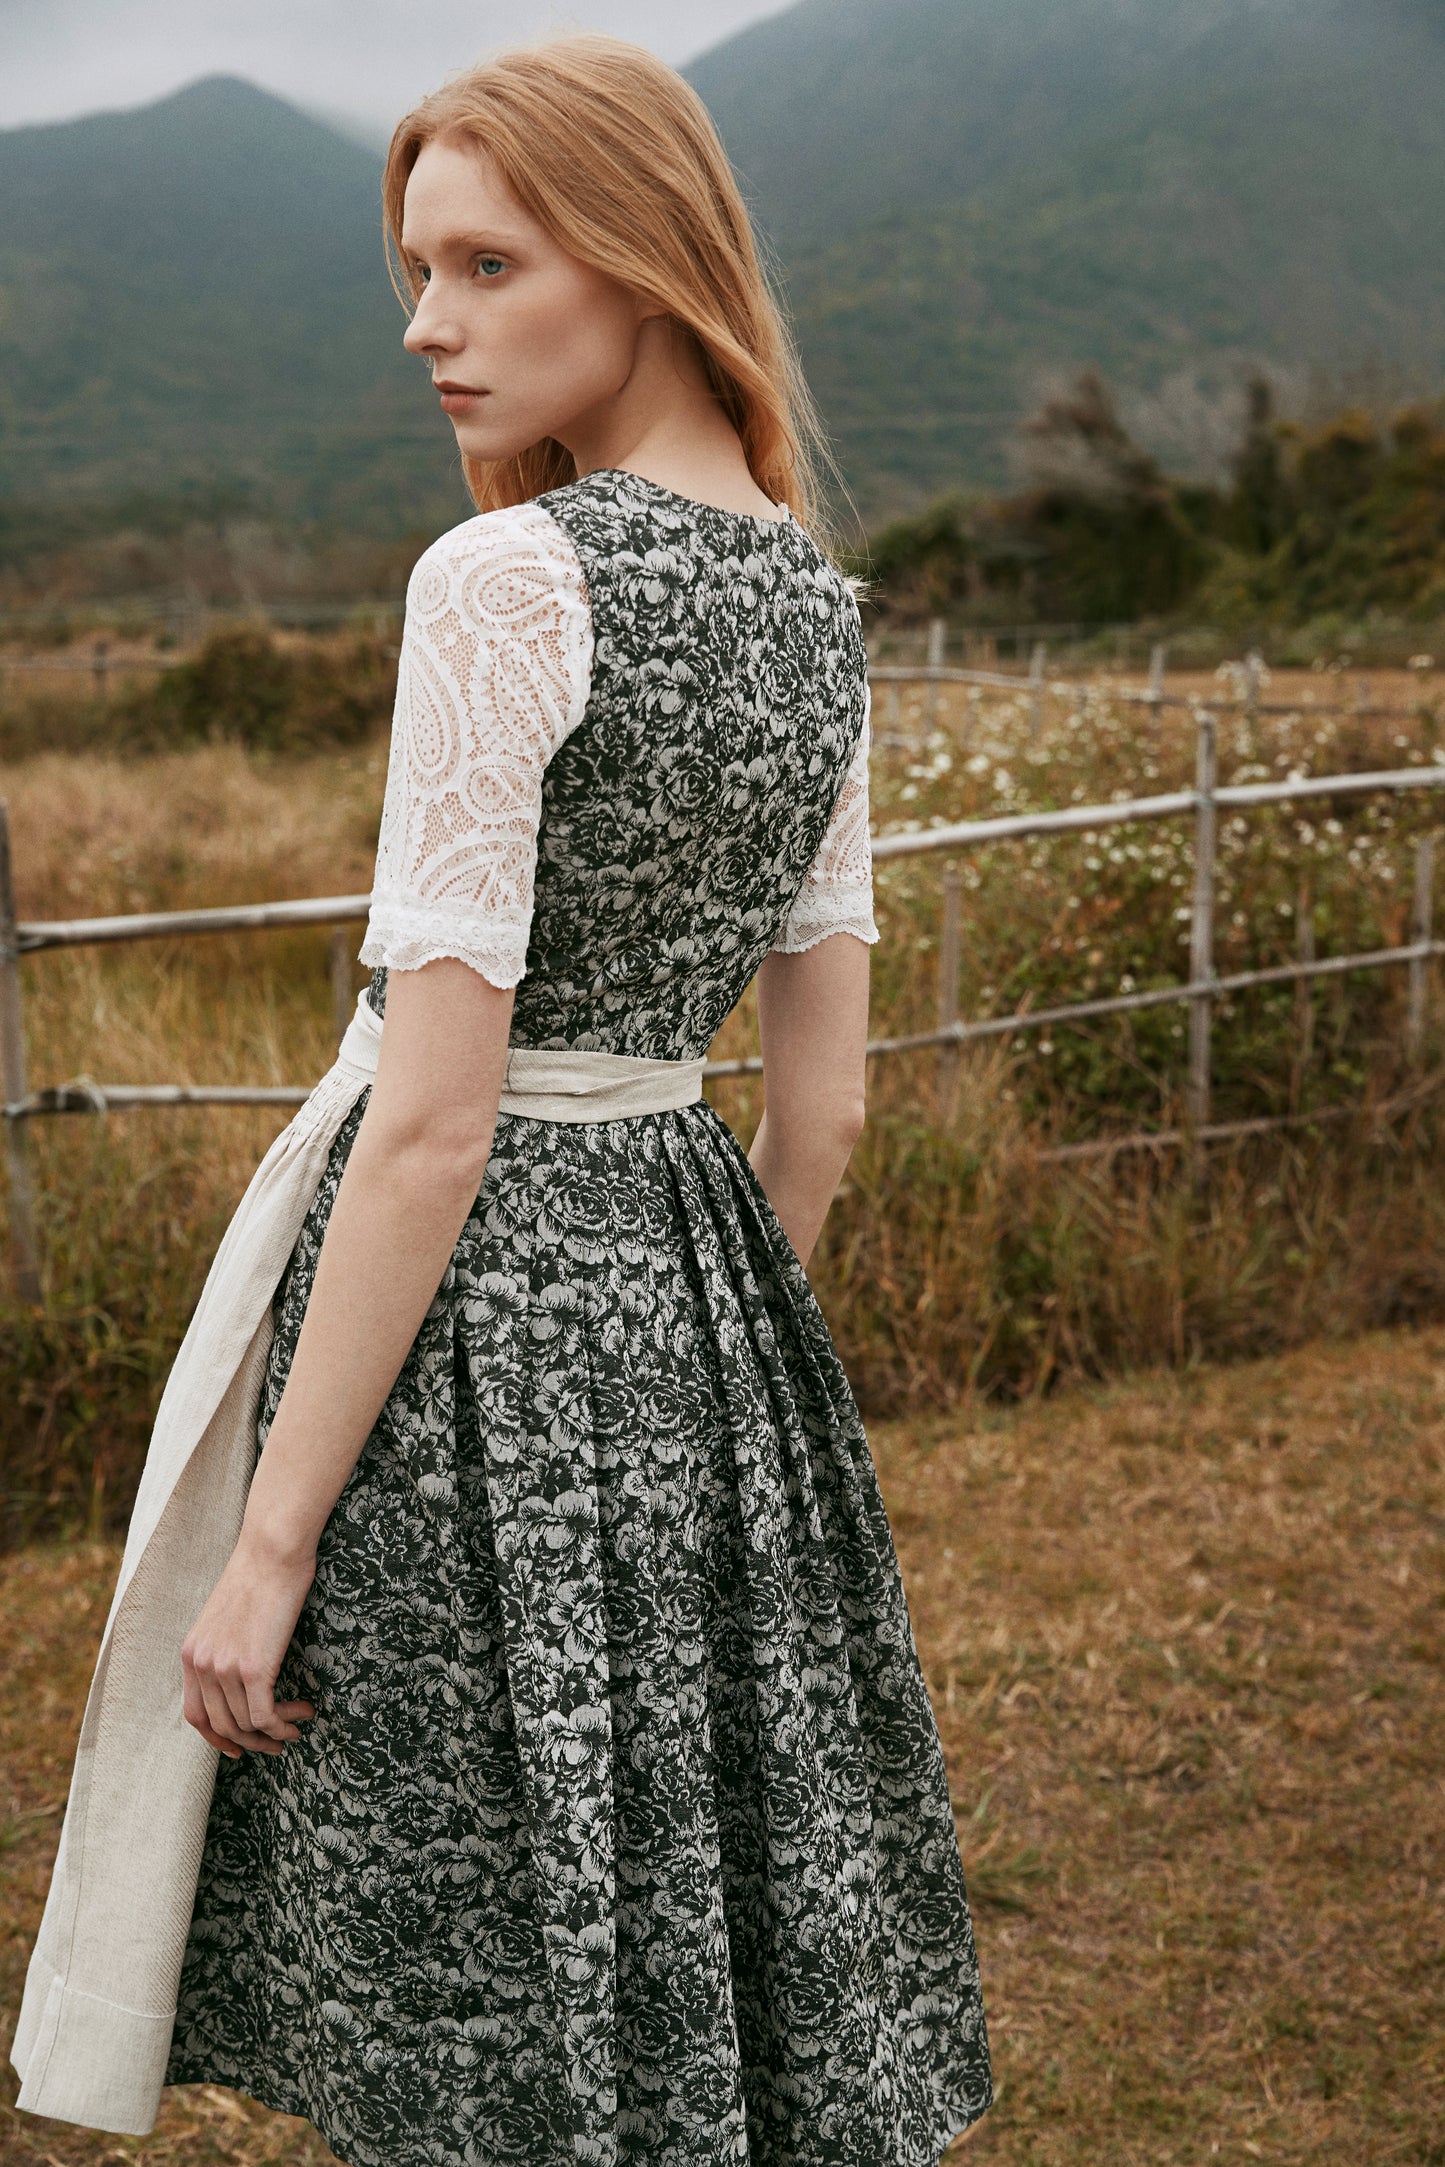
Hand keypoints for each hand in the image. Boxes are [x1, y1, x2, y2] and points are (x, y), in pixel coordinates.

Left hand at [181, 1529, 318, 1759]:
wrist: (272, 1551)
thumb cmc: (260, 1574)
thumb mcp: (228, 1616)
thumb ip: (225, 1647)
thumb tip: (243, 1675)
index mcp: (191, 1653)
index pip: (196, 1714)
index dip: (217, 1738)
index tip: (239, 1746)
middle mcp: (201, 1664)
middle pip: (221, 1726)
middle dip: (250, 1742)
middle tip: (276, 1744)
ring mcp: (225, 1668)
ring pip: (246, 1724)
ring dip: (273, 1734)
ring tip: (296, 1725)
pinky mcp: (254, 1668)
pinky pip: (265, 1716)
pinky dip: (283, 1725)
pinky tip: (301, 1716)